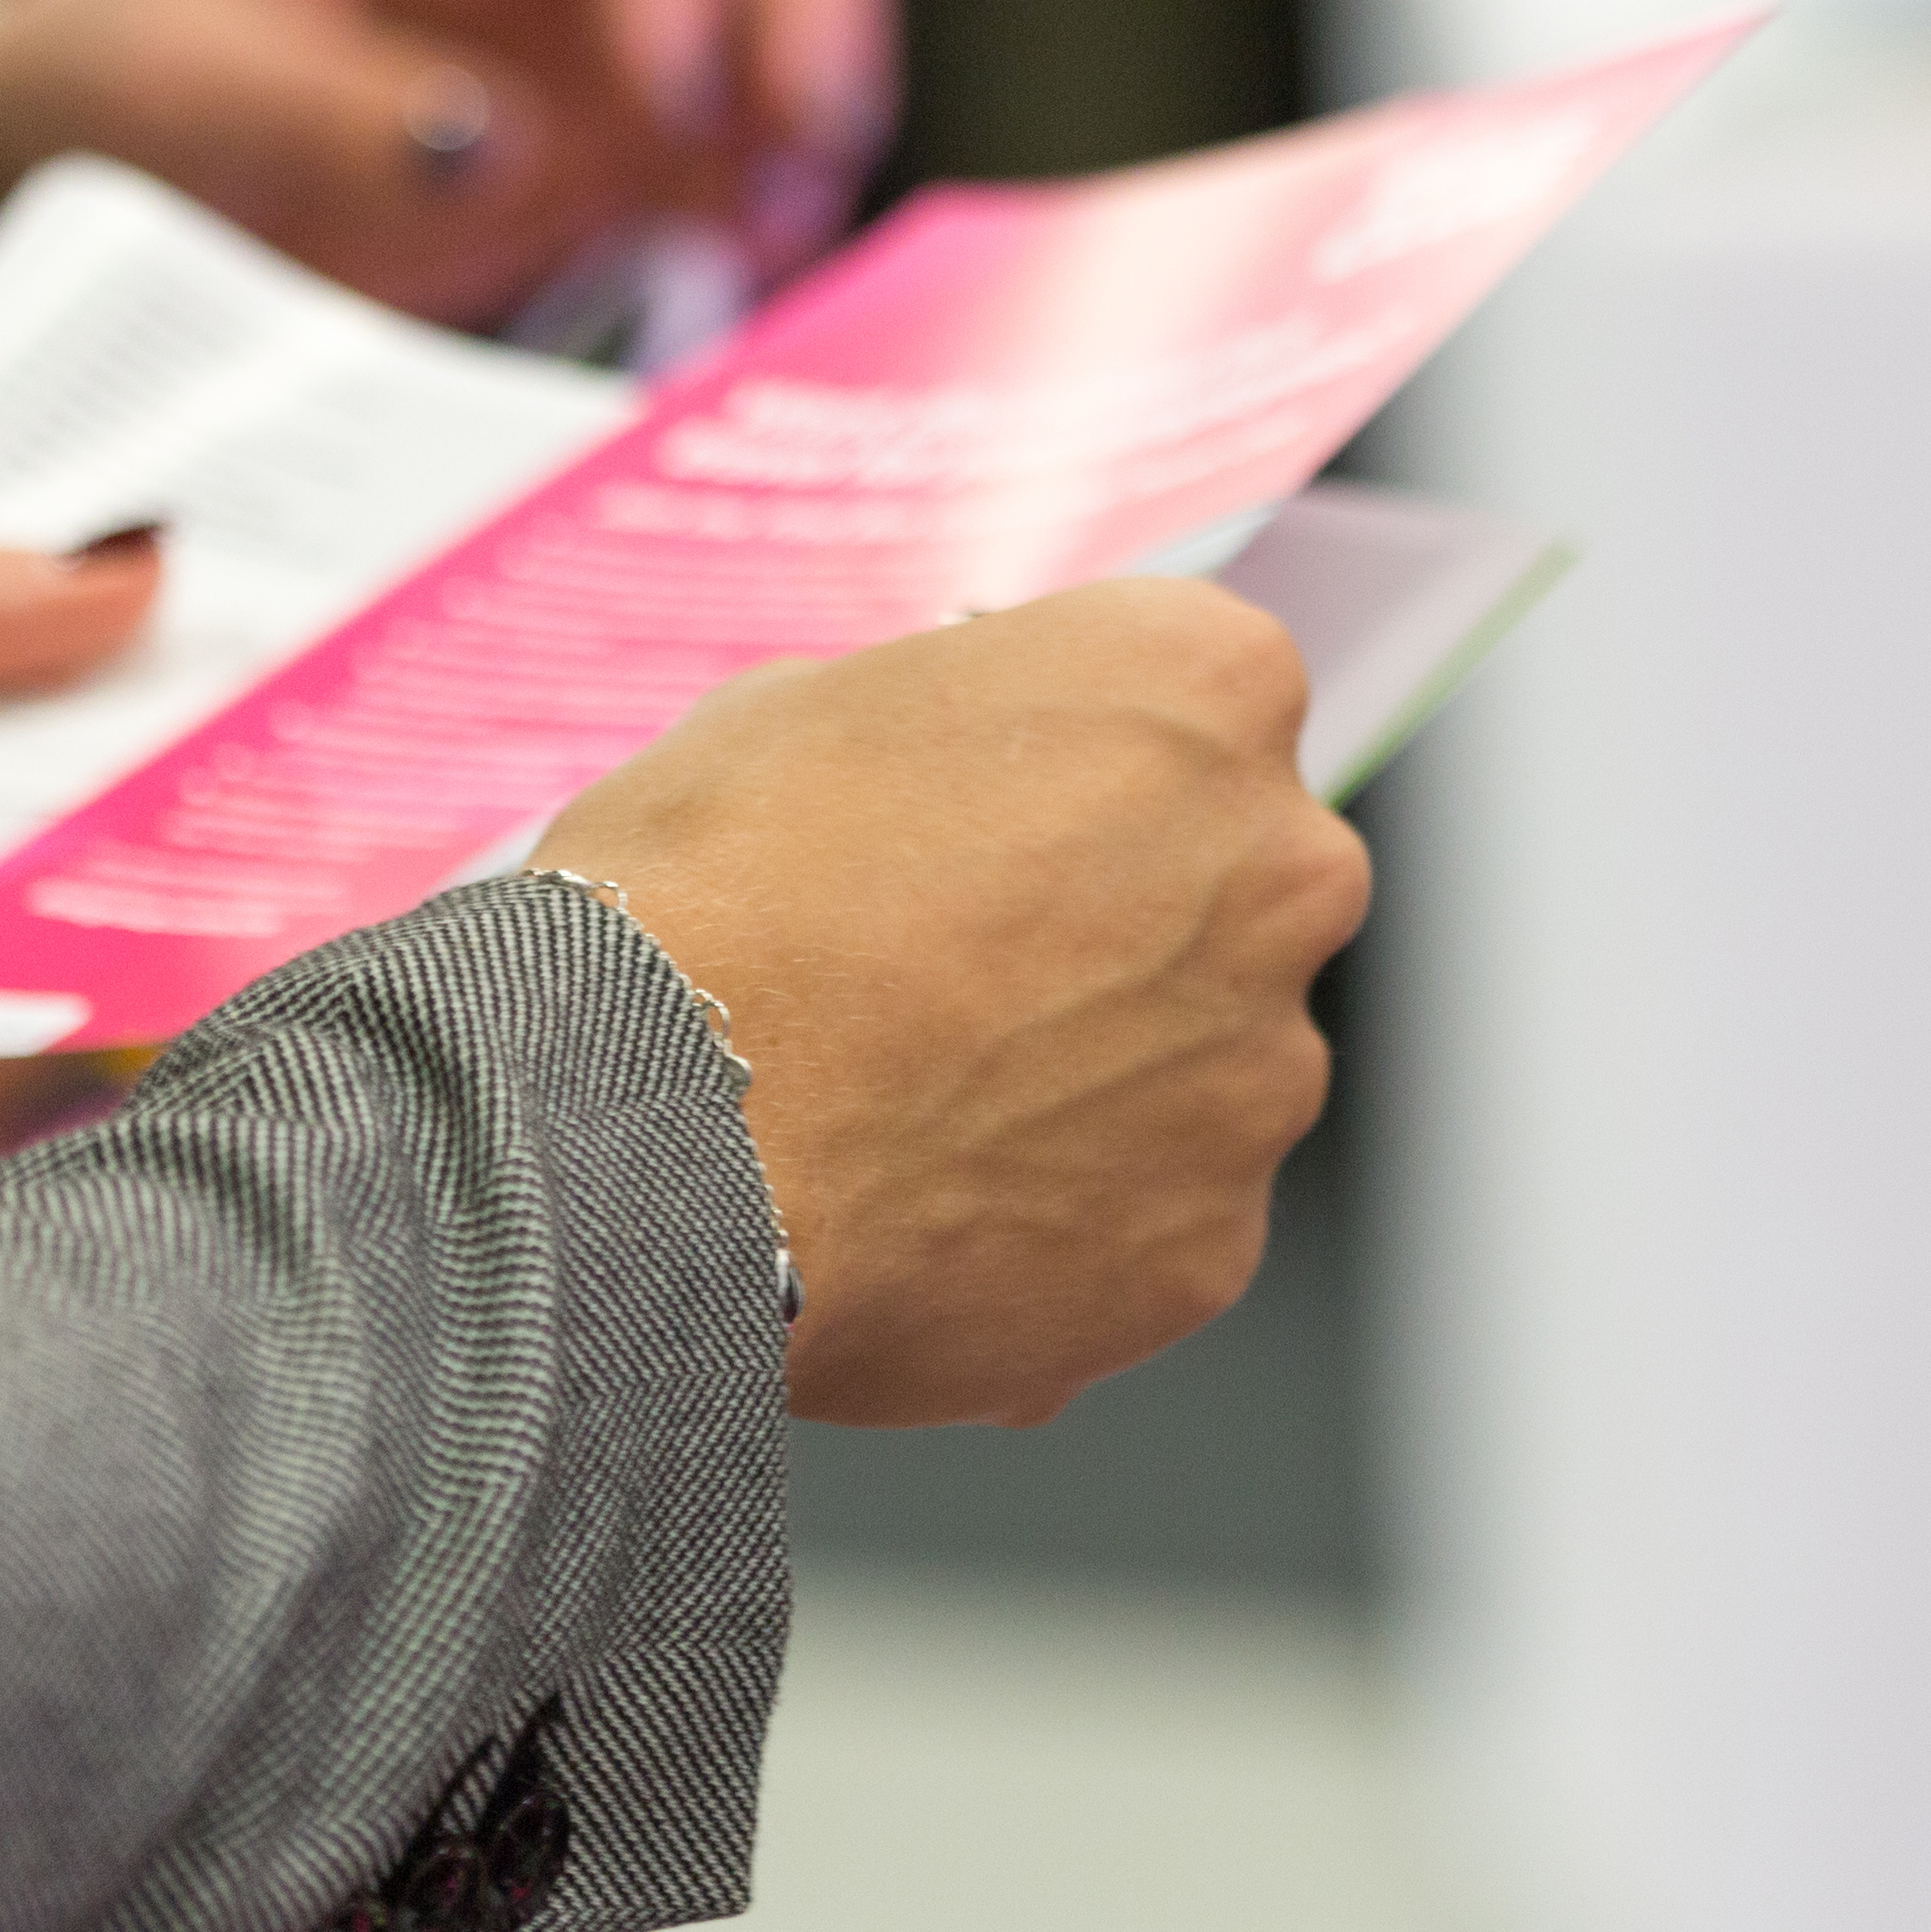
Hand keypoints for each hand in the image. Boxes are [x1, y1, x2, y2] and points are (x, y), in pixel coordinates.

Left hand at [0, 0, 895, 345]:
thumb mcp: (178, 91)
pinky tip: (752, 288)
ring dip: (809, 133)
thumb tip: (496, 144)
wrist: (72, 177)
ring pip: (788, 32)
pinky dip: (770, 225)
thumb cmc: (109, 92)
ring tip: (779, 241)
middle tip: (805, 160)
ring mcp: (599, 49)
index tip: (678, 104)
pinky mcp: (619, 163)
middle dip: (813, 27)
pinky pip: (744, 168)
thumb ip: (327, 114)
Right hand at [532, 579, 1372, 1429]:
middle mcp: (1284, 869)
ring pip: (1204, 1070)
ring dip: (1097, 1085)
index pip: (1200, 705)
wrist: (647, 1143)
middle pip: (1230, 891)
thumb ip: (959, 731)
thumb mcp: (812, 710)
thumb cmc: (710, 902)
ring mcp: (1266, 1074)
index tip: (999, 816)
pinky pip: (1157, 1222)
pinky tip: (933, 1215)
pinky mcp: (1214, 1245)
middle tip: (956, 977)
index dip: (1082, 767)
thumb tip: (968, 770)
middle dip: (1120, 931)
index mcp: (1207, 686)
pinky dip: (1070, 1226)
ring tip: (921, 1115)